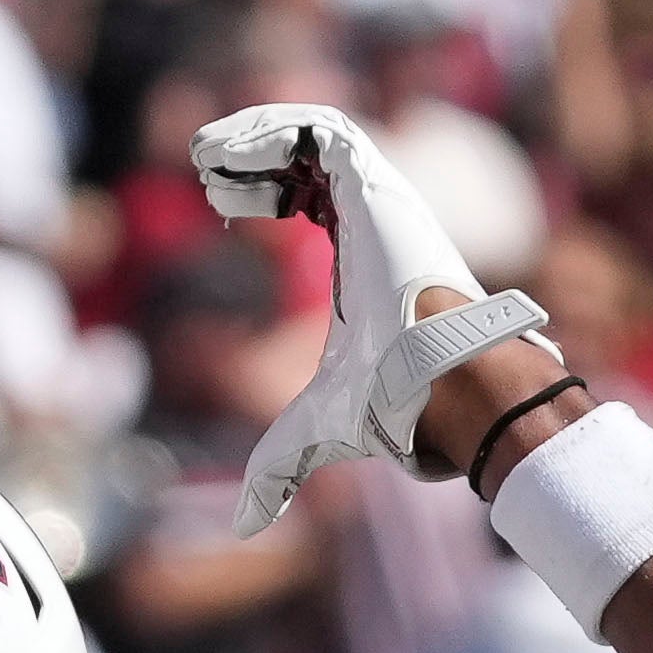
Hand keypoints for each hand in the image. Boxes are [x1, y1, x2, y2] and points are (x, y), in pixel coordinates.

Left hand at [189, 104, 559, 532]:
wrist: (448, 390)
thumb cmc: (399, 403)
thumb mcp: (316, 427)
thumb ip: (277, 463)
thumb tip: (244, 522)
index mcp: (364, 258)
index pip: (316, 199)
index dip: (268, 190)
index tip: (222, 204)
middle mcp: (377, 222)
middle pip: (313, 158)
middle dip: (255, 154)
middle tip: (205, 173)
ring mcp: (382, 200)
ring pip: (315, 133)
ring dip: (255, 134)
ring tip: (204, 154)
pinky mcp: (379, 188)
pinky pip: (322, 133)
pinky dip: (271, 131)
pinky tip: (226, 154)